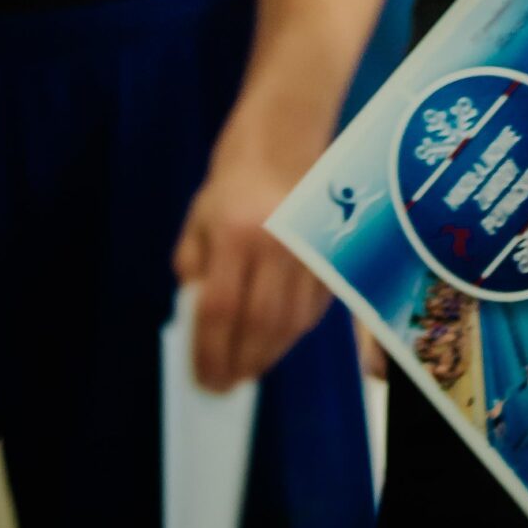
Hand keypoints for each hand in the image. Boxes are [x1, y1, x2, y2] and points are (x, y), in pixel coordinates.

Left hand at [174, 145, 330, 391]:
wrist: (283, 142)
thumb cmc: (231, 187)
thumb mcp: (197, 224)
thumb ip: (195, 275)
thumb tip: (200, 329)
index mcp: (236, 233)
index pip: (220, 310)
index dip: (210, 353)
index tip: (202, 380)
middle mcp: (278, 243)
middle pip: (260, 324)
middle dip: (240, 363)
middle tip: (223, 385)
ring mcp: (310, 250)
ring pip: (291, 323)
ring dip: (267, 356)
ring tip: (246, 369)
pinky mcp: (331, 255)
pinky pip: (313, 310)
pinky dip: (292, 335)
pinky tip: (273, 342)